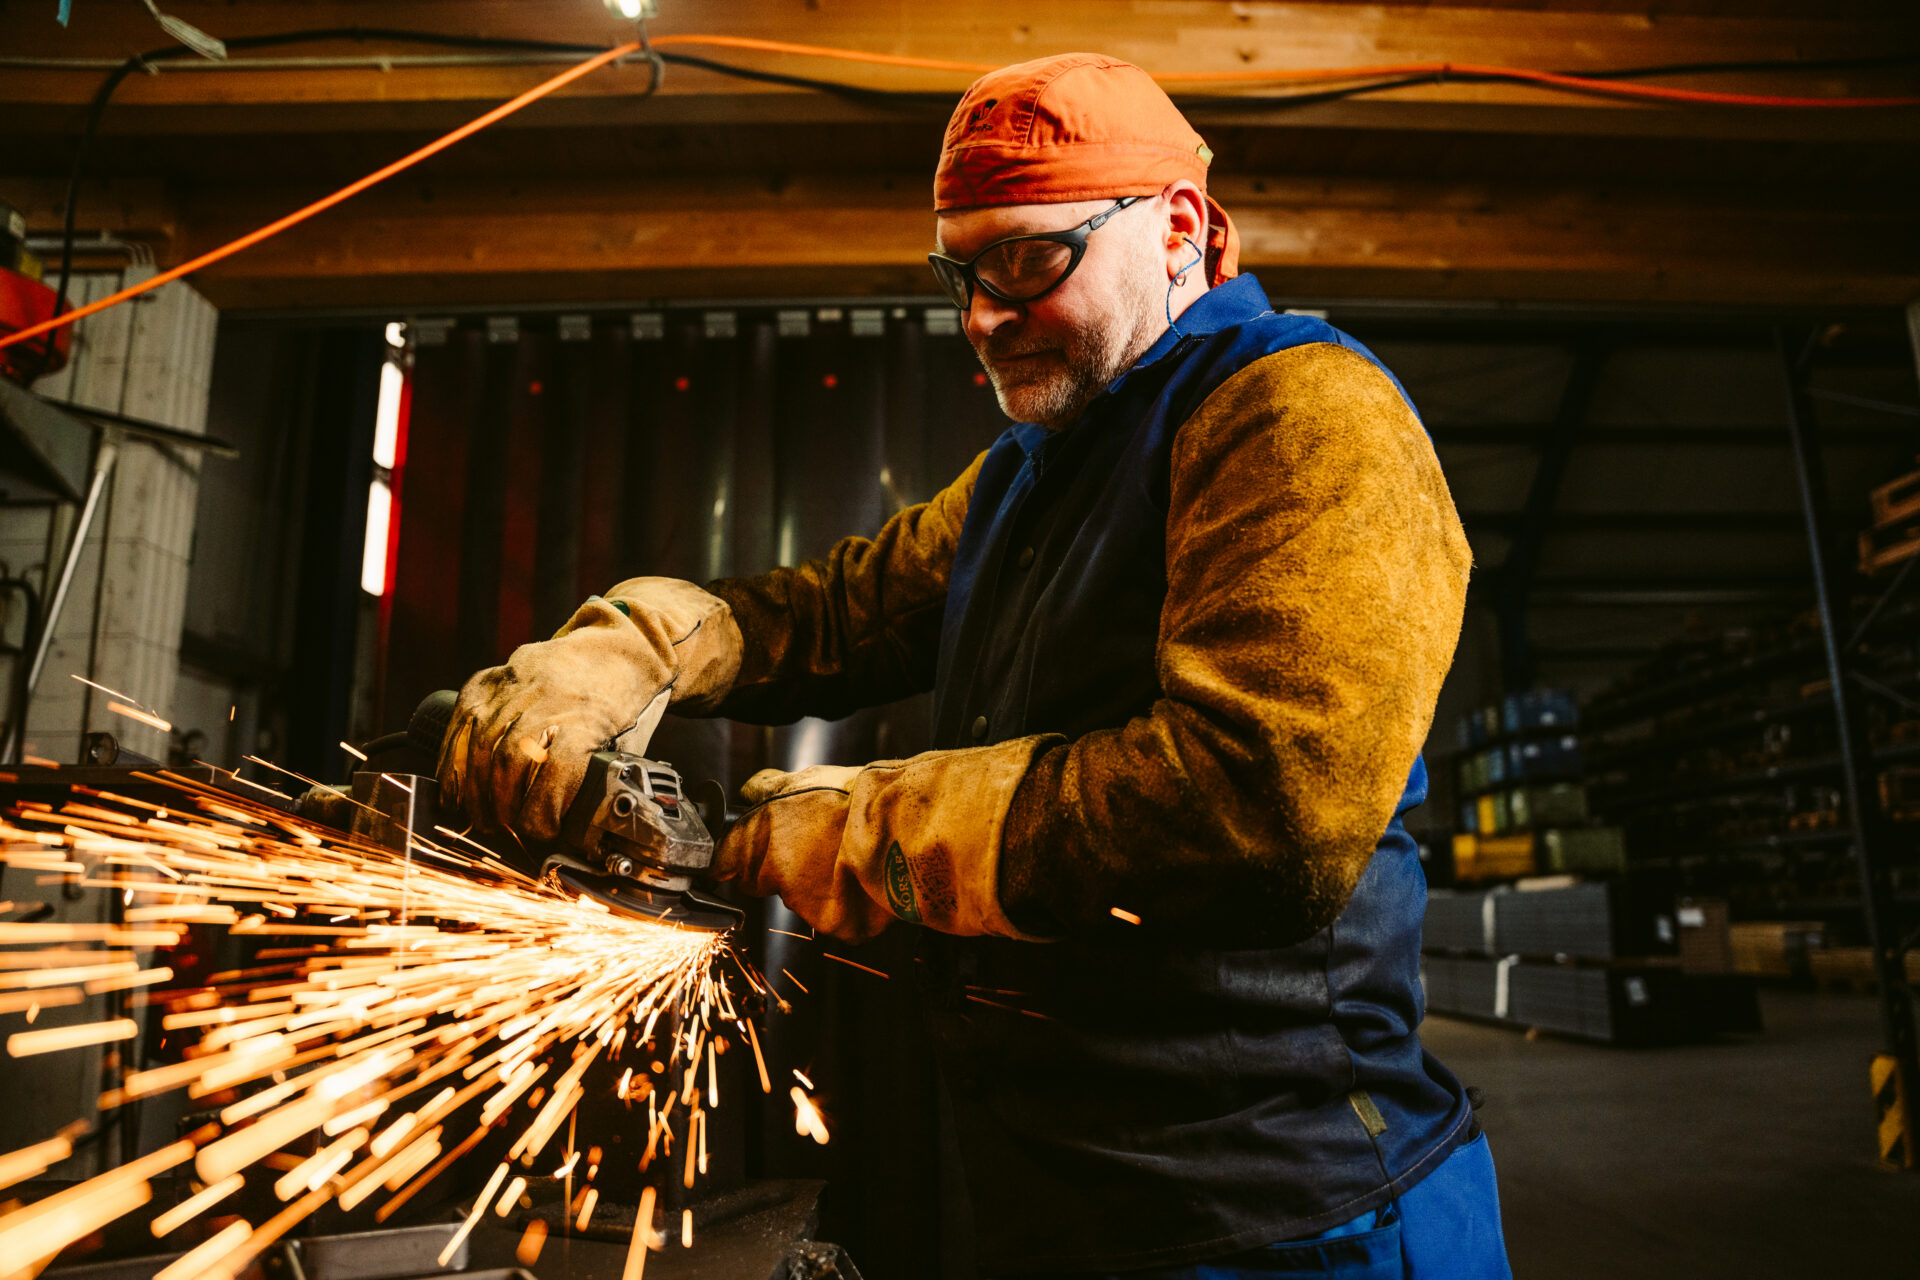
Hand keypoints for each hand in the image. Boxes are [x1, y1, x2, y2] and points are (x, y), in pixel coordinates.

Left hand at [438, 579, 739, 839]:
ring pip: (509, 766)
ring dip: (510, 808)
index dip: (454, 782)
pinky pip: (554, 772)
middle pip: (481, 757)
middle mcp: (514, 691)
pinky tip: (548, 822)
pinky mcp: (583, 722)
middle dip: (481, 801)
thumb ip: (504, 716)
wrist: (631, 647)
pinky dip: (547, 804)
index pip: (456, 738)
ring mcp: (548, 706)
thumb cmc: (580, 676)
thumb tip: (486, 779)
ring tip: (519, 828)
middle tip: (490, 826)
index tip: (457, 806)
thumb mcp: (526, 684)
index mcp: (492, 683)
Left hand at [713, 739, 1055, 943]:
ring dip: (816, 882)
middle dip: (782, 865)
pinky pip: (833, 915)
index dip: (736, 855)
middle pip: (763, 881)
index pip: (724, 863)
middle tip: (817, 841)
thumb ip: (768, 789)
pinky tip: (863, 876)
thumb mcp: (807, 778)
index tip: (742, 852)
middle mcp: (778, 877)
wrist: (912, 826)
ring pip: (800, 899)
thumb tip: (749, 791)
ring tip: (848, 853)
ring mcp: (808, 906)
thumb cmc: (863, 797)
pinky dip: (845, 901)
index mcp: (762, 839)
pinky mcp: (839, 924)